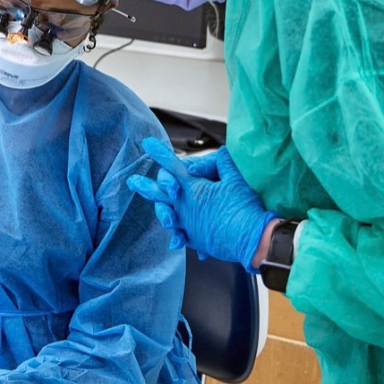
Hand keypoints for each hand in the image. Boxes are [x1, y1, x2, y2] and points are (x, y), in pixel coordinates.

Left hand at [128, 139, 279, 268]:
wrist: (251, 239)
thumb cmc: (243, 208)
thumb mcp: (235, 180)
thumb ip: (224, 164)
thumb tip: (222, 151)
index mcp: (193, 188)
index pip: (174, 166)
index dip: (160, 153)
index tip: (148, 144)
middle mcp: (185, 206)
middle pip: (162, 192)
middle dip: (147, 185)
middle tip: (133, 181)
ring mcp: (188, 224)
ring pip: (169, 214)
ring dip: (160, 210)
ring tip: (153, 209)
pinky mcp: (196, 239)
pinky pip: (183, 235)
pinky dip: (179, 234)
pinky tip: (176, 238)